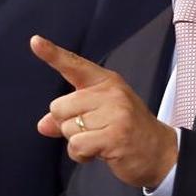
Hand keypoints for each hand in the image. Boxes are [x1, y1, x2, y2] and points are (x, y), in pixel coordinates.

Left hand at [31, 35, 177, 188]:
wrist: (160, 153)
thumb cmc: (126, 130)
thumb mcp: (99, 116)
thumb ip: (69, 116)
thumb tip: (43, 125)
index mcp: (106, 82)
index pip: (74, 65)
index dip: (52, 53)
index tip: (34, 41)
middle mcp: (110, 92)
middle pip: (59, 107)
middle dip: (67, 125)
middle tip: (93, 131)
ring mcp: (115, 113)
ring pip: (67, 129)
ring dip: (77, 142)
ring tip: (100, 142)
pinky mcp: (115, 135)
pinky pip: (77, 146)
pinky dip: (81, 155)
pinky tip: (99, 153)